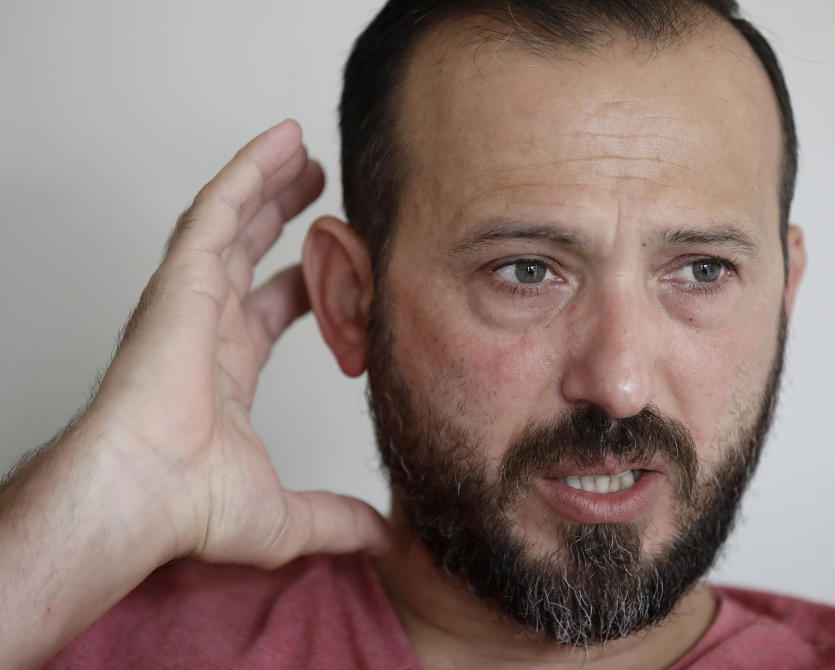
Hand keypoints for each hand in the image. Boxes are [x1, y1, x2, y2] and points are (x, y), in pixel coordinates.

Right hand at [86, 119, 390, 566]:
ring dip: (267, 182)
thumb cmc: (188, 508)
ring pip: (232, 220)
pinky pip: (218, 208)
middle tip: (318, 188)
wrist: (140, 497)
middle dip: (282, 216)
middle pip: (247, 252)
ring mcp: (190, 298)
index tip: (336, 269)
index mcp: (223, 370)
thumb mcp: (286, 515)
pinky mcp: (182, 278)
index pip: (266, 312)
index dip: (303, 286)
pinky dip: (248, 170)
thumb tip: (385, 537)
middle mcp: (204, 326)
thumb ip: (337, 520)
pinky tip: (282, 140)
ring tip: (302, 148)